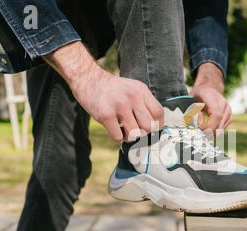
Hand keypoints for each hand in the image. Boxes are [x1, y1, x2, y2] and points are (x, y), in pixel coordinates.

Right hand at [44, 41, 163, 140]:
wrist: (88, 79)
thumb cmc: (112, 89)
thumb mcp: (133, 89)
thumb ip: (144, 104)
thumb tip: (155, 126)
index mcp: (141, 90)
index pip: (158, 113)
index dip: (157, 125)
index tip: (151, 129)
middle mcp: (132, 97)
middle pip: (149, 126)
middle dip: (143, 132)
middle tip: (135, 129)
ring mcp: (119, 106)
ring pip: (135, 134)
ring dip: (129, 136)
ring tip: (123, 128)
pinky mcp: (105, 114)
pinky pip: (118, 136)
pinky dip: (117, 136)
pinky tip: (113, 127)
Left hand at [190, 62, 231, 131]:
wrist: (210, 88)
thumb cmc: (199, 94)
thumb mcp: (191, 98)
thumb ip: (190, 110)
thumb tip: (189, 123)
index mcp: (213, 98)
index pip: (216, 115)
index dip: (208, 125)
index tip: (199, 128)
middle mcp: (223, 104)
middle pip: (219, 124)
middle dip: (208, 132)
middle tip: (199, 135)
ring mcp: (228, 111)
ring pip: (221, 128)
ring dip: (211, 132)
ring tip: (202, 130)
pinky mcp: (230, 116)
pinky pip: (223, 128)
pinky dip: (215, 131)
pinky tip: (208, 128)